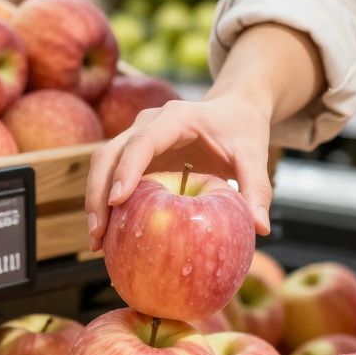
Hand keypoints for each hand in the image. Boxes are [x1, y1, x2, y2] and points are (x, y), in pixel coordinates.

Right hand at [86, 93, 273, 251]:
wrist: (234, 110)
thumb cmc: (243, 129)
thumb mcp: (254, 156)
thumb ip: (257, 189)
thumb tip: (260, 228)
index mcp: (175, 118)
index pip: (142, 142)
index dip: (127, 170)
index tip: (118, 201)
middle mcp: (148, 124)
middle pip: (109, 154)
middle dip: (98, 194)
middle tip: (98, 235)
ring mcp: (136, 138)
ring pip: (103, 165)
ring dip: (95, 202)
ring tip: (98, 244)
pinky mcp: (135, 156)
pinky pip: (111, 177)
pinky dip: (106, 205)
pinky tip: (110, 237)